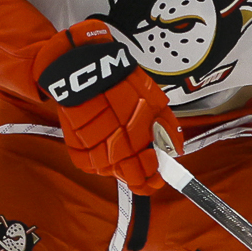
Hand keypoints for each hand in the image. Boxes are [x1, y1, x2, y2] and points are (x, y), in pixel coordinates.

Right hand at [31, 20, 183, 193]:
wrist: (84, 70)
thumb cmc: (120, 81)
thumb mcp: (154, 100)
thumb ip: (167, 128)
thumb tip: (176, 149)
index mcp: (135, 138)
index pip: (145, 176)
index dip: (153, 180)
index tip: (158, 176)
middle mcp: (113, 147)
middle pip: (127, 177)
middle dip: (138, 173)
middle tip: (142, 163)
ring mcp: (92, 148)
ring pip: (108, 172)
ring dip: (117, 164)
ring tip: (120, 144)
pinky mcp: (75, 146)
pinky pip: (89, 164)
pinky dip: (97, 158)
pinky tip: (103, 143)